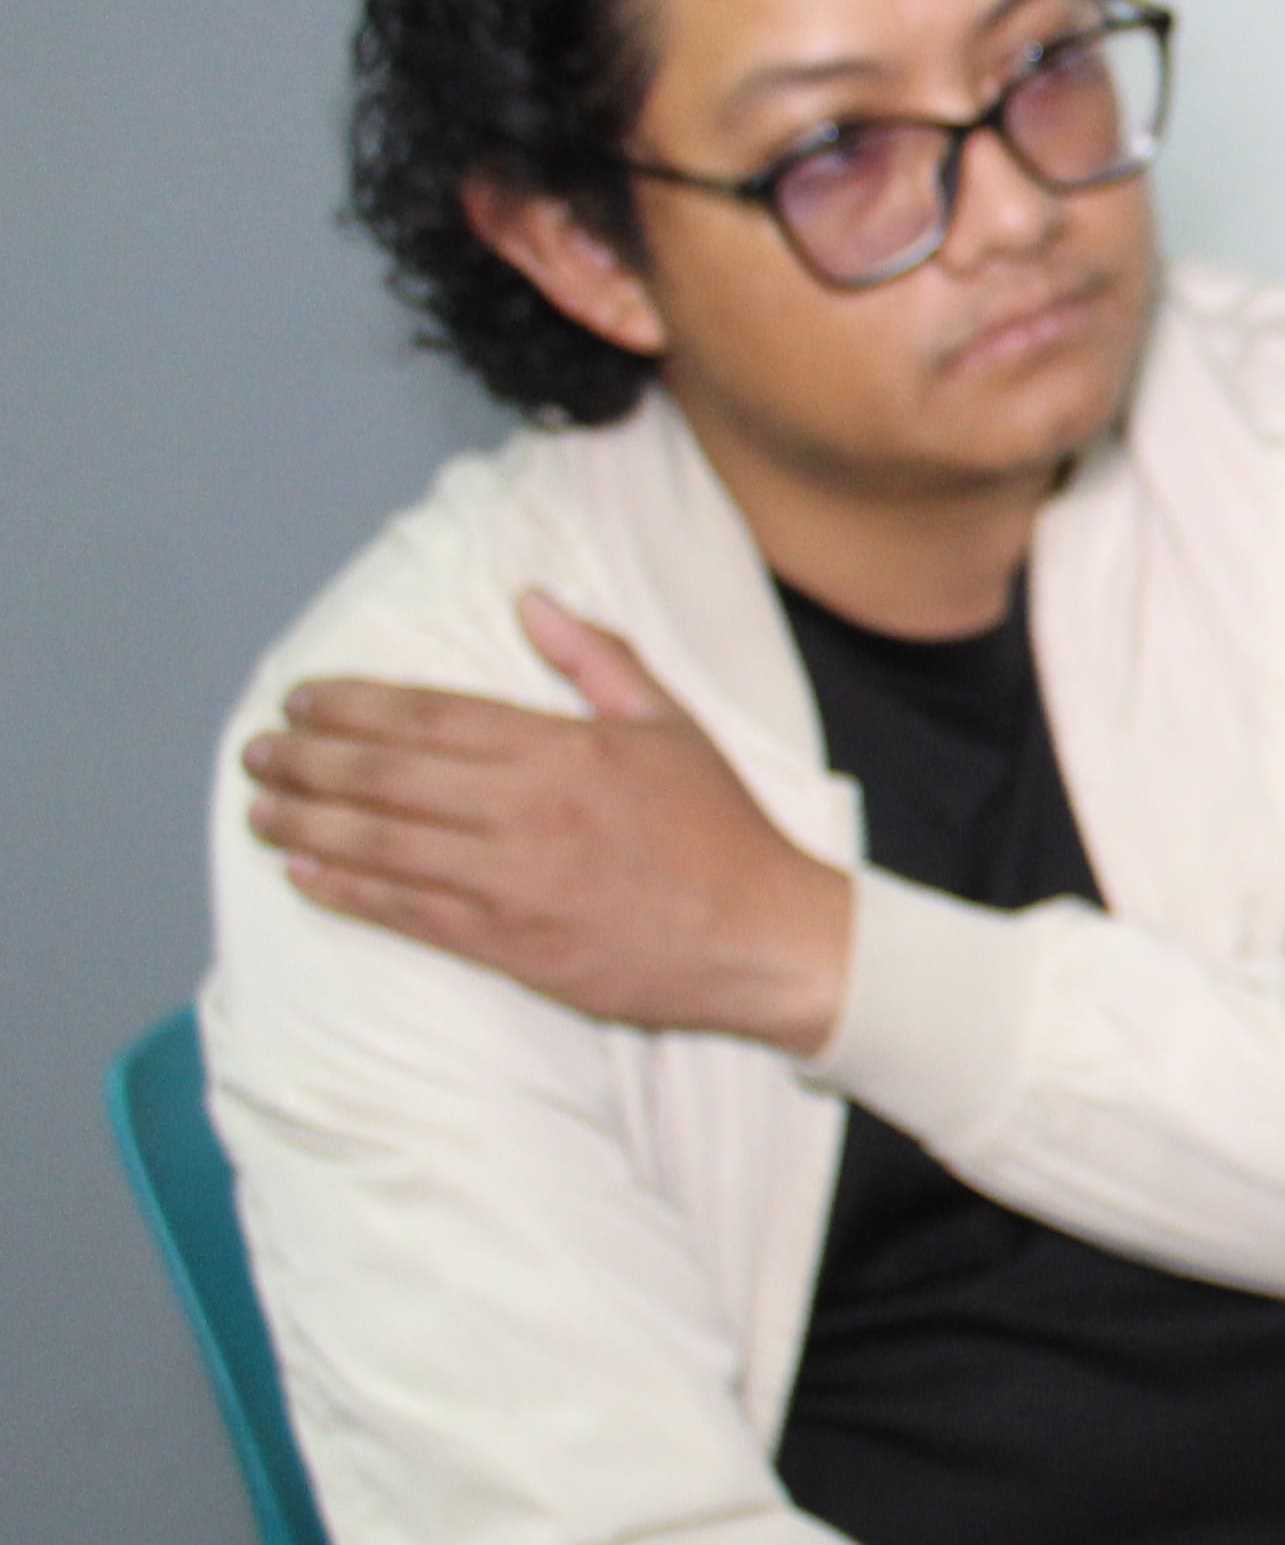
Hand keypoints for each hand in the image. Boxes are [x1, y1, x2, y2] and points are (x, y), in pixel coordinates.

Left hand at [244, 589, 852, 1049]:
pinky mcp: (509, 945)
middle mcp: (524, 811)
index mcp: (561, 749)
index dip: (351, 704)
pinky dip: (347, 890)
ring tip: (261, 810)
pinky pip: (406, 912)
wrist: (765, 938)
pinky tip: (305, 873)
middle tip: (260, 752)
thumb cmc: (720, 829)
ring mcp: (511, 882)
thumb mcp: (672, 726)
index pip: (426, 715)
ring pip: (380, 844)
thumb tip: (530, 599)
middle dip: (308, 760)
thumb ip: (597, 659)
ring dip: (308, 823)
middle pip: (385, 776)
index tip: (302, 699)